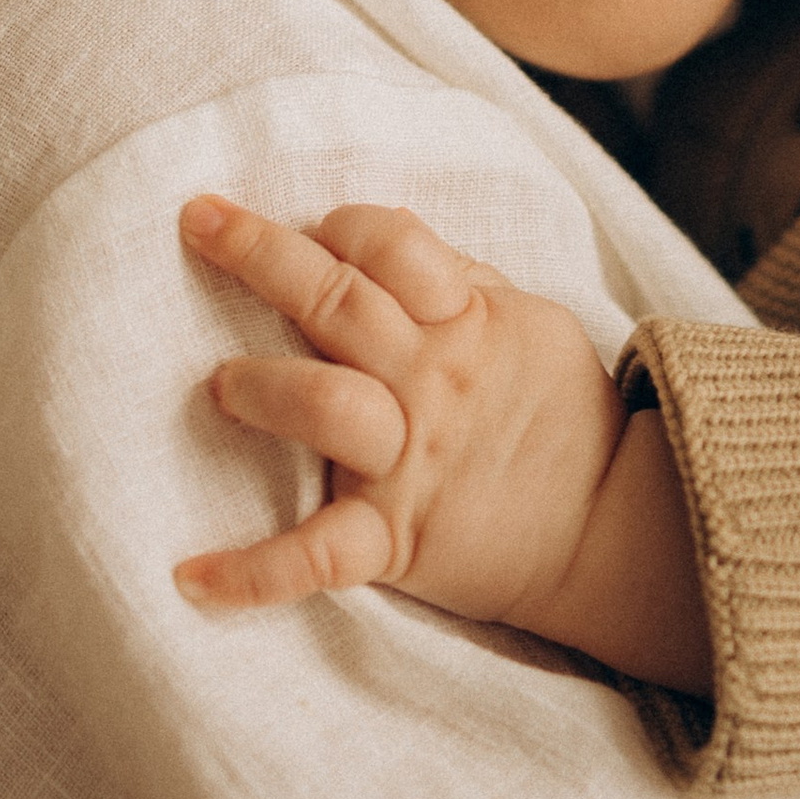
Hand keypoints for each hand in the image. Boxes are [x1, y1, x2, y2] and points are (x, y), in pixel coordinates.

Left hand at [171, 198, 714, 688]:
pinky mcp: (395, 538)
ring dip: (265, 388)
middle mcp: (431, 381)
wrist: (605, 526)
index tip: (314, 231)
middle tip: (199, 219)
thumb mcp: (527, 324)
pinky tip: (193, 579)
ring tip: (222, 386)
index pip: (394, 246)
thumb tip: (383, 239)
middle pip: (338, 303)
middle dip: (260, 253)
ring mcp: (410, 460)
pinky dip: (255, 572)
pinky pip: (319, 556)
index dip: (346, 227)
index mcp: (467, 322)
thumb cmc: (557, 413)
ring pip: (327, 405)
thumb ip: (459, 284)